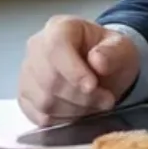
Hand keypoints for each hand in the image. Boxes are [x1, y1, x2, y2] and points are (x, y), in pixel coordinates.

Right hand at [18, 15, 140, 125]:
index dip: (73, 71)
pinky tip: (79, 112)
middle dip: (81, 96)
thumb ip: (113, 52)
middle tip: (106, 100)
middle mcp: (36, 48)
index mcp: (60, 28)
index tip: (93, 86)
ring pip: (44, 101)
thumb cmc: (109, 54)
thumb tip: (97, 60)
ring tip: (95, 105)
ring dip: (74, 110)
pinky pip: (38, 116)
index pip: (55, 48)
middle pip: (49, 79)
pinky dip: (62, 120)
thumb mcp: (122, 48)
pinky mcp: (25, 97)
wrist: (102, 69)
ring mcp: (27, 73)